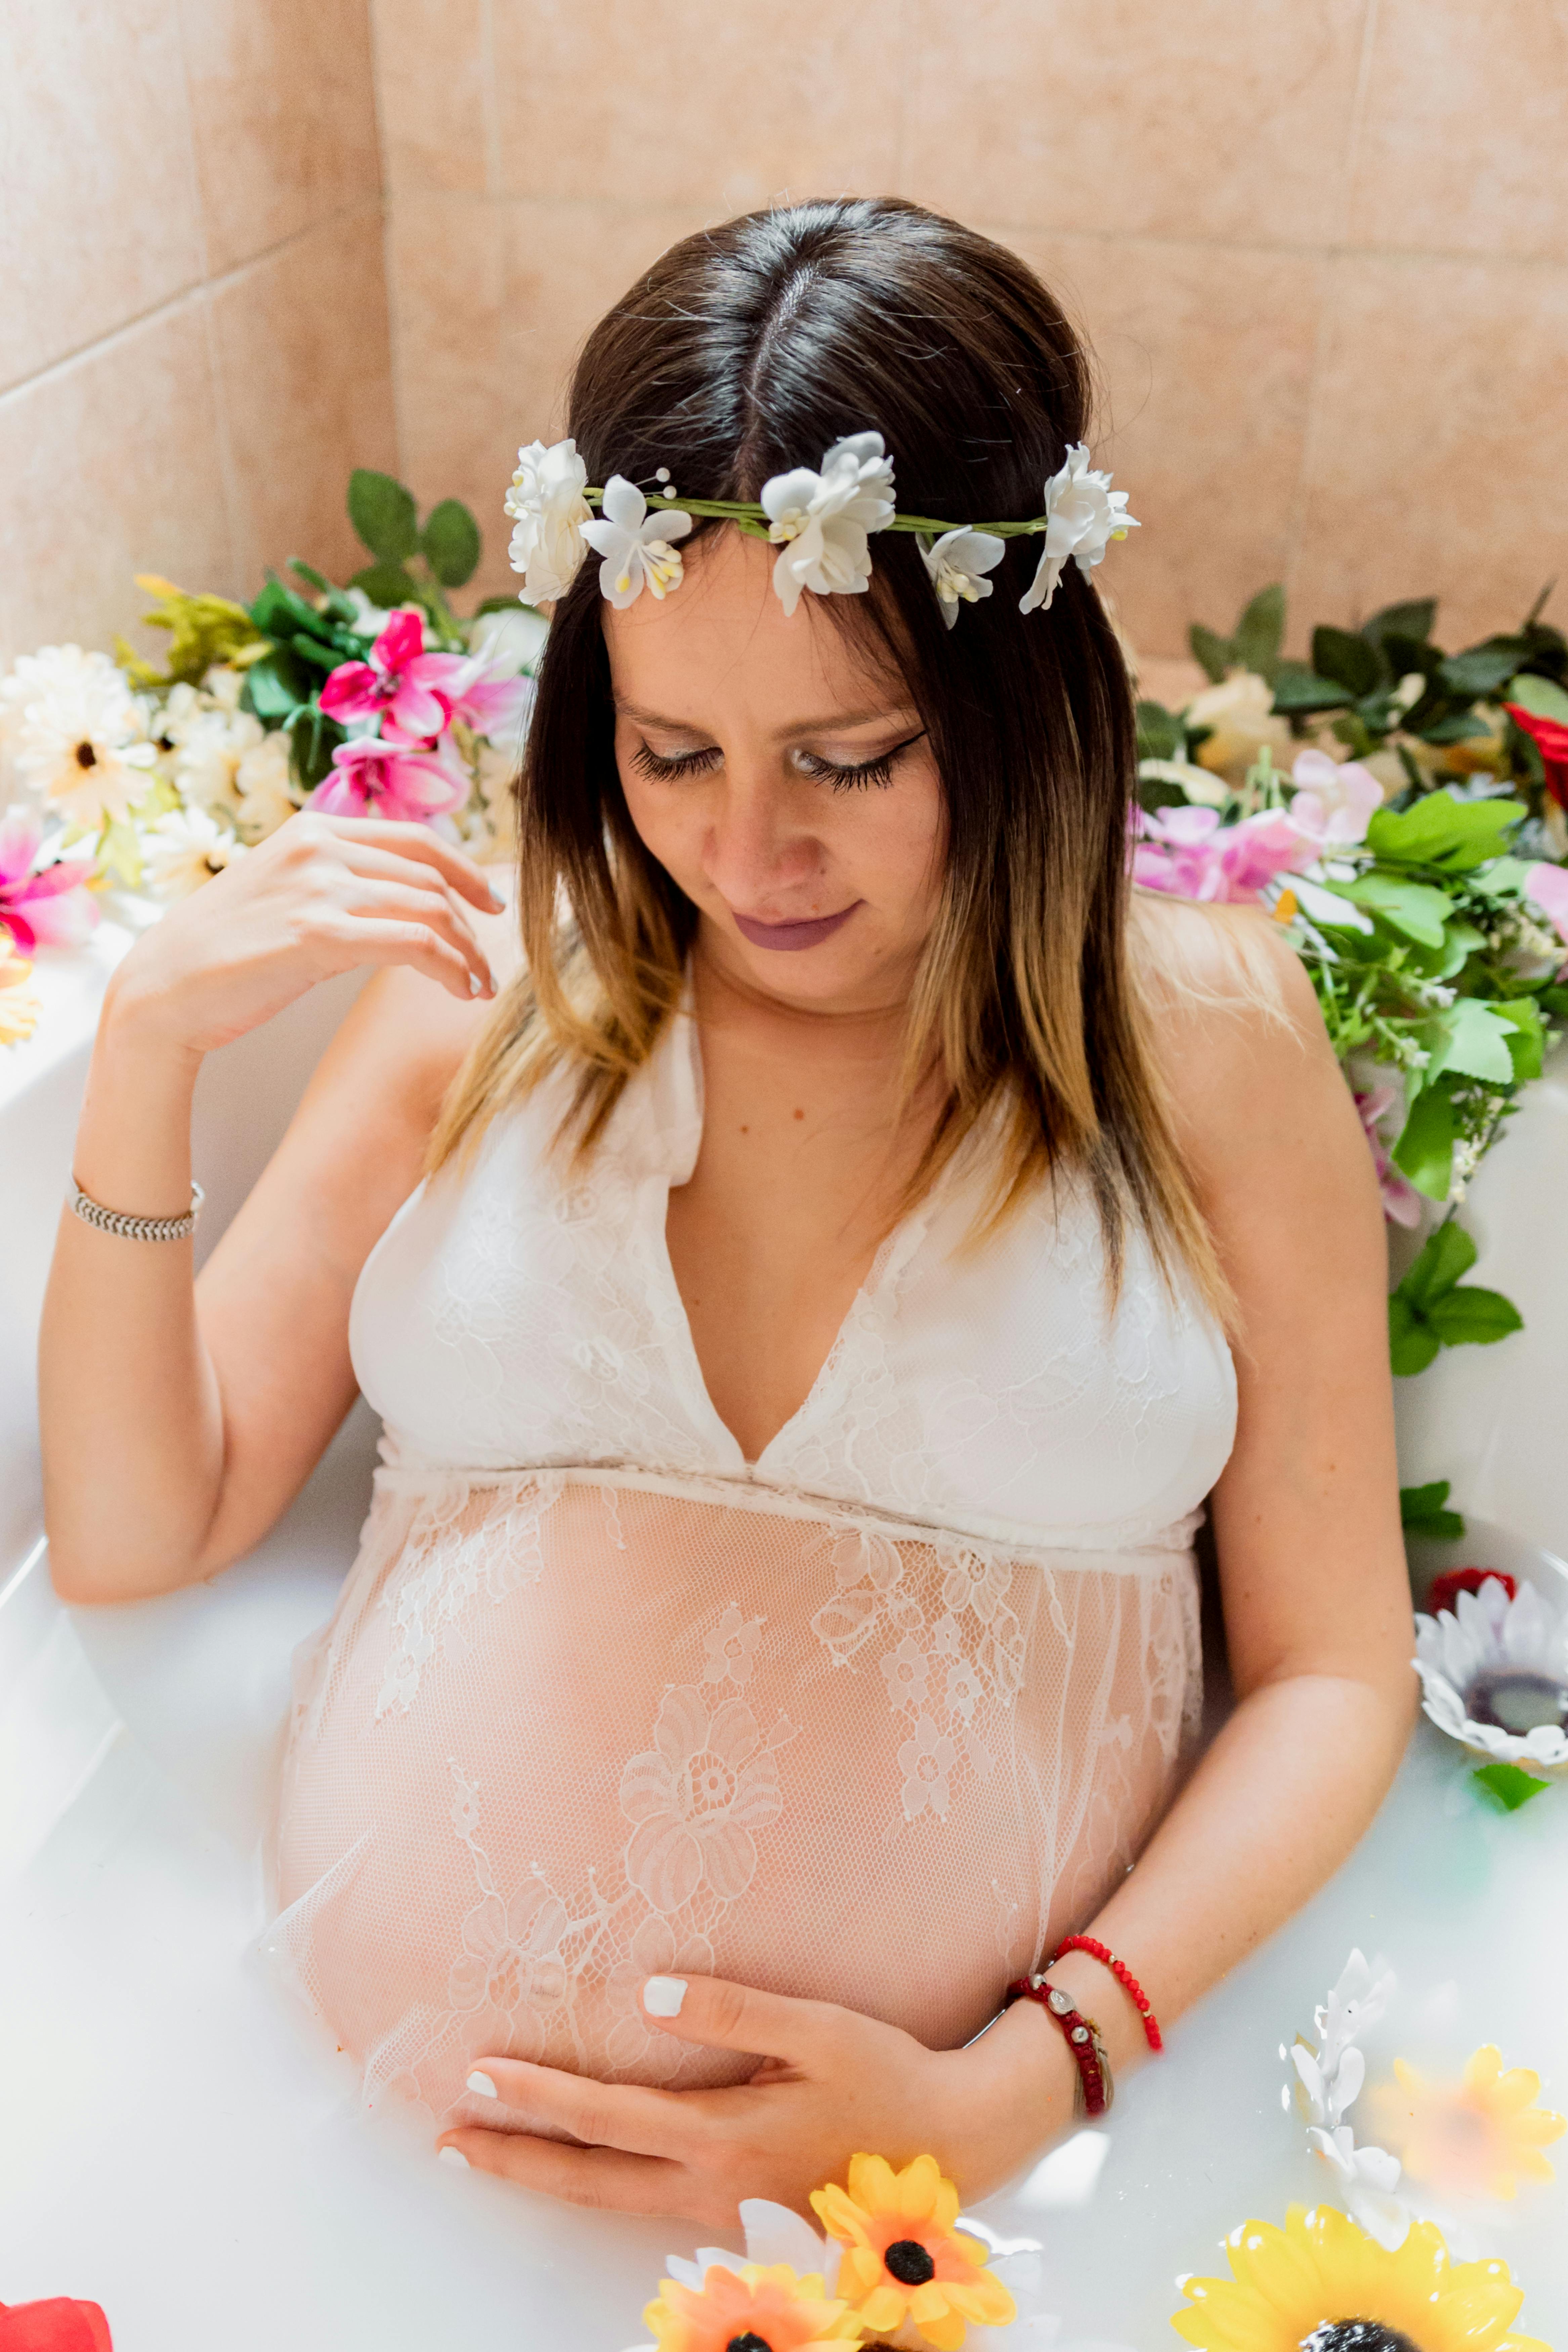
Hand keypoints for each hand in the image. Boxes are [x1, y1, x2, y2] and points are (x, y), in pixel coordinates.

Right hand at [105, 813, 501, 1059]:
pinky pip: (413, 942)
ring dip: (467, 952)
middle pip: (431, 876)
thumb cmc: (225, 948)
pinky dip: (449, 967)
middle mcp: (319, 848)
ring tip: (478, 984)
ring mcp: (318, 888)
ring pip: (430, 909)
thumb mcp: (283, 891)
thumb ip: (335, 880)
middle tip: (489, 960)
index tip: (490, 903)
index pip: (416, 840)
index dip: (465, 871)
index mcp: (312, 830)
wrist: (165, 986)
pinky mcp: (318, 934)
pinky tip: (458, 991)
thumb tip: (400, 896)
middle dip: (473, 921)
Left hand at [435, 1973, 1070, 2223]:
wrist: (955, 2146)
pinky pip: (650, 2200)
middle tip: (446, 2140)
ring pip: (613, 2197)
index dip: (536, 2098)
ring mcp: (724, 2215)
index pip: (605, 2119)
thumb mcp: (819, 2029)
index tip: (478, 2077)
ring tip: (491, 2150)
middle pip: (588, 2179)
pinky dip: (602, 2179)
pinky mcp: (740, 2218)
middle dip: (511, 2160)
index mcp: (724, 2140)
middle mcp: (710, 2189)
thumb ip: (735, 2010)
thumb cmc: (887, 2076)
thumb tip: (651, 1992)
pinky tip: (582, 2161)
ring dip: (548, 2173)